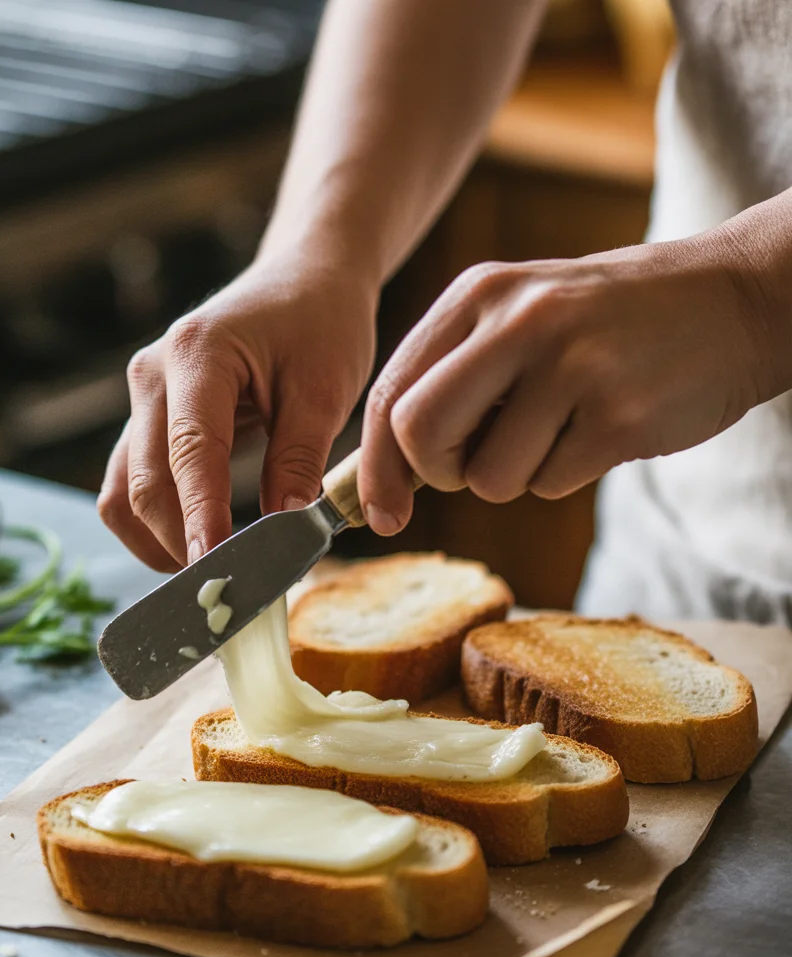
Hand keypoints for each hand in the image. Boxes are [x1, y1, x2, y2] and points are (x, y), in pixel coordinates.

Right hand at [98, 253, 377, 569]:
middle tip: (228, 594)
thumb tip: (284, 533)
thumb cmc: (320, 323)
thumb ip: (300, 459)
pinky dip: (159, 523)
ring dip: (159, 542)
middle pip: (143, 483)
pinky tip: (201, 546)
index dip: (200, 520)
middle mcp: (152, 375)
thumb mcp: (325, 389)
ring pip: (124, 491)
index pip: (189, 454)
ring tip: (214, 577)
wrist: (303, 280)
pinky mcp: (148, 417)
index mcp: (197, 354)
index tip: (219, 573)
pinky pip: (135, 482)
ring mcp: (143, 397)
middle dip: (180, 545)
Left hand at [359, 234, 776, 532]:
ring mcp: (572, 366)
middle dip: (437, 475)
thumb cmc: (606, 323)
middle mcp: (520, 321)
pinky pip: (551, 484)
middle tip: (473, 467)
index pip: (390, 394)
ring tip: (558, 429)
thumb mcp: (520, 314)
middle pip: (421, 436)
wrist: (731, 300)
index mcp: (479, 295)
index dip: (375, 466)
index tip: (381, 512)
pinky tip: (599, 428)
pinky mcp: (618, 414)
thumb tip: (387, 469)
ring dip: (514, 476)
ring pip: (489, 478)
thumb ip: (452, 374)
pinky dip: (564, 474)